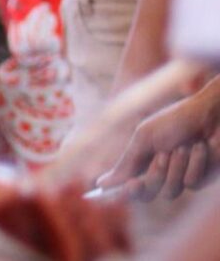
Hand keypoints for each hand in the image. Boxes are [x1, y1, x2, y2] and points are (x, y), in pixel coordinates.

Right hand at [97, 80, 219, 199]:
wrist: (211, 114)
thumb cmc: (176, 120)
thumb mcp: (145, 137)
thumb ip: (127, 162)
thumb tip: (100, 183)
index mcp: (141, 161)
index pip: (126, 185)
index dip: (120, 192)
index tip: (122, 187)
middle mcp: (159, 173)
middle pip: (146, 195)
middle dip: (153, 177)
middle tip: (160, 158)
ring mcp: (179, 178)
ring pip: (169, 193)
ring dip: (175, 167)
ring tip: (182, 146)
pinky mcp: (200, 179)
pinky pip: (191, 185)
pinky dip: (194, 164)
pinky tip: (200, 147)